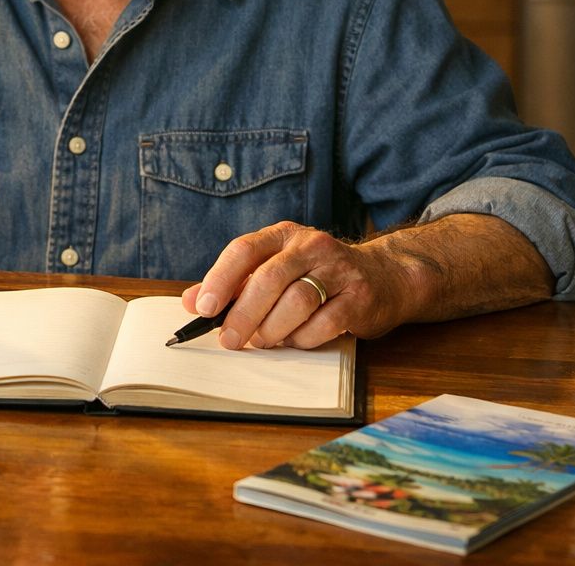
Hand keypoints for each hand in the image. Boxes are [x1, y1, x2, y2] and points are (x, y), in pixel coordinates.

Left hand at [180, 221, 418, 349]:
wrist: (384, 277)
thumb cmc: (317, 275)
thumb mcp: (274, 269)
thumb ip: (234, 285)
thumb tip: (189, 302)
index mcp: (284, 235)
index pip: (244, 250)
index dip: (220, 279)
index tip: (203, 308)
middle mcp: (311, 245)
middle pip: (269, 279)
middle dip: (243, 314)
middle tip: (229, 339)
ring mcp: (339, 269)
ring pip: (297, 301)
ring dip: (273, 328)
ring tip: (263, 340)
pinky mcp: (360, 297)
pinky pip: (325, 323)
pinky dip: (303, 338)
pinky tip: (296, 339)